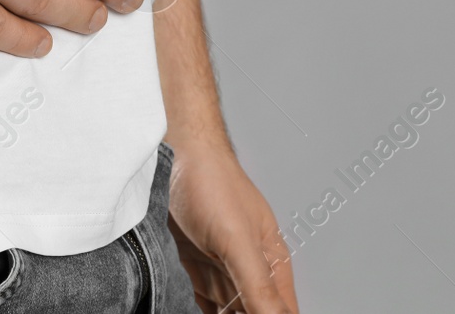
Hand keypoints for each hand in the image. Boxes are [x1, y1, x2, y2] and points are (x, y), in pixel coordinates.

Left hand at [168, 142, 297, 313]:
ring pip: (229, 312)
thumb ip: (258, 285)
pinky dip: (201, 311)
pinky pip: (203, 302)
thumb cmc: (211, 183)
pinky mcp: (196, 268)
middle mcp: (249, 269)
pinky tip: (193, 311)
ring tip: (213, 307)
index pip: (282, 313)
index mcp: (272, 264)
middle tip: (226, 312)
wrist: (172, 157)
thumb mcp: (236, 240)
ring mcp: (222, 269)